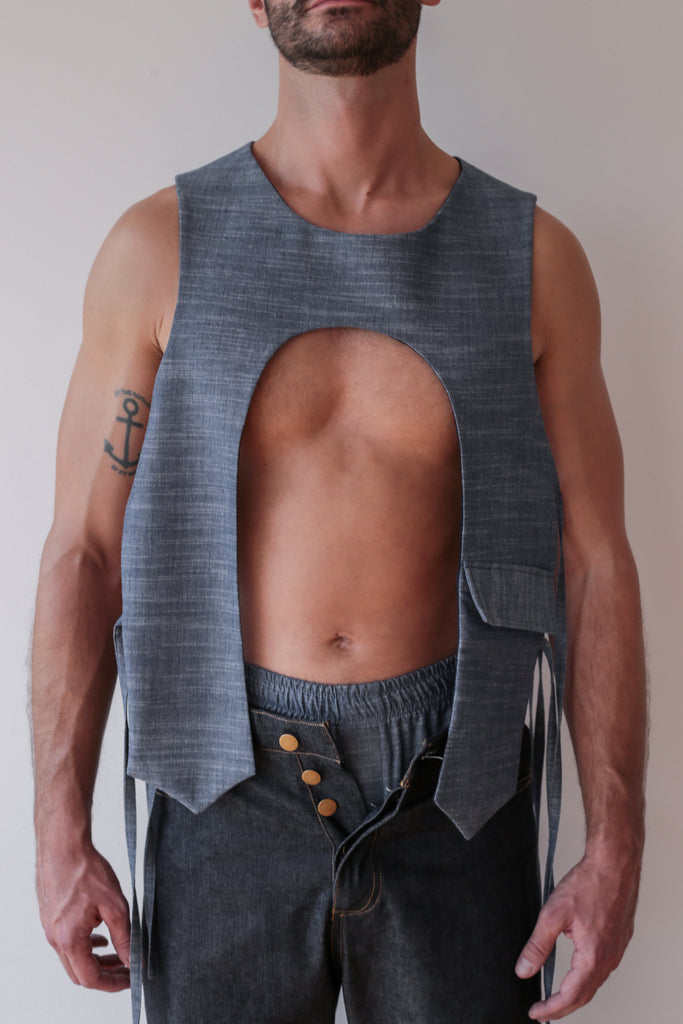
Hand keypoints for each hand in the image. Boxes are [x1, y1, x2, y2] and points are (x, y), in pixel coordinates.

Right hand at [36, 837, 130, 990]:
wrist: (63, 846)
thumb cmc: (85, 870)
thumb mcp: (115, 906)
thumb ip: (125, 937)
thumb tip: (134, 960)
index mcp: (69, 939)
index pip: (90, 978)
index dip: (112, 983)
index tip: (130, 980)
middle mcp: (56, 938)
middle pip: (80, 972)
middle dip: (106, 974)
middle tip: (128, 969)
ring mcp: (51, 928)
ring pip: (74, 958)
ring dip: (96, 960)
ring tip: (119, 954)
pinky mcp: (52, 918)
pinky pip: (68, 942)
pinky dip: (86, 946)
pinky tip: (100, 937)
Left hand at [514, 841, 641, 1019]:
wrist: (614, 864)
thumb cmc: (588, 883)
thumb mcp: (553, 914)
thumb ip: (538, 945)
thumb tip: (524, 969)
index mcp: (593, 956)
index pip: (571, 996)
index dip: (552, 1008)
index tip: (536, 1013)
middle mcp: (609, 958)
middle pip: (585, 995)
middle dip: (563, 1006)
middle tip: (544, 1011)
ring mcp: (616, 950)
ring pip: (595, 982)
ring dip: (575, 993)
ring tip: (557, 996)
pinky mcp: (619, 940)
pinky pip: (603, 968)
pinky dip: (587, 978)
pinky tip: (577, 971)